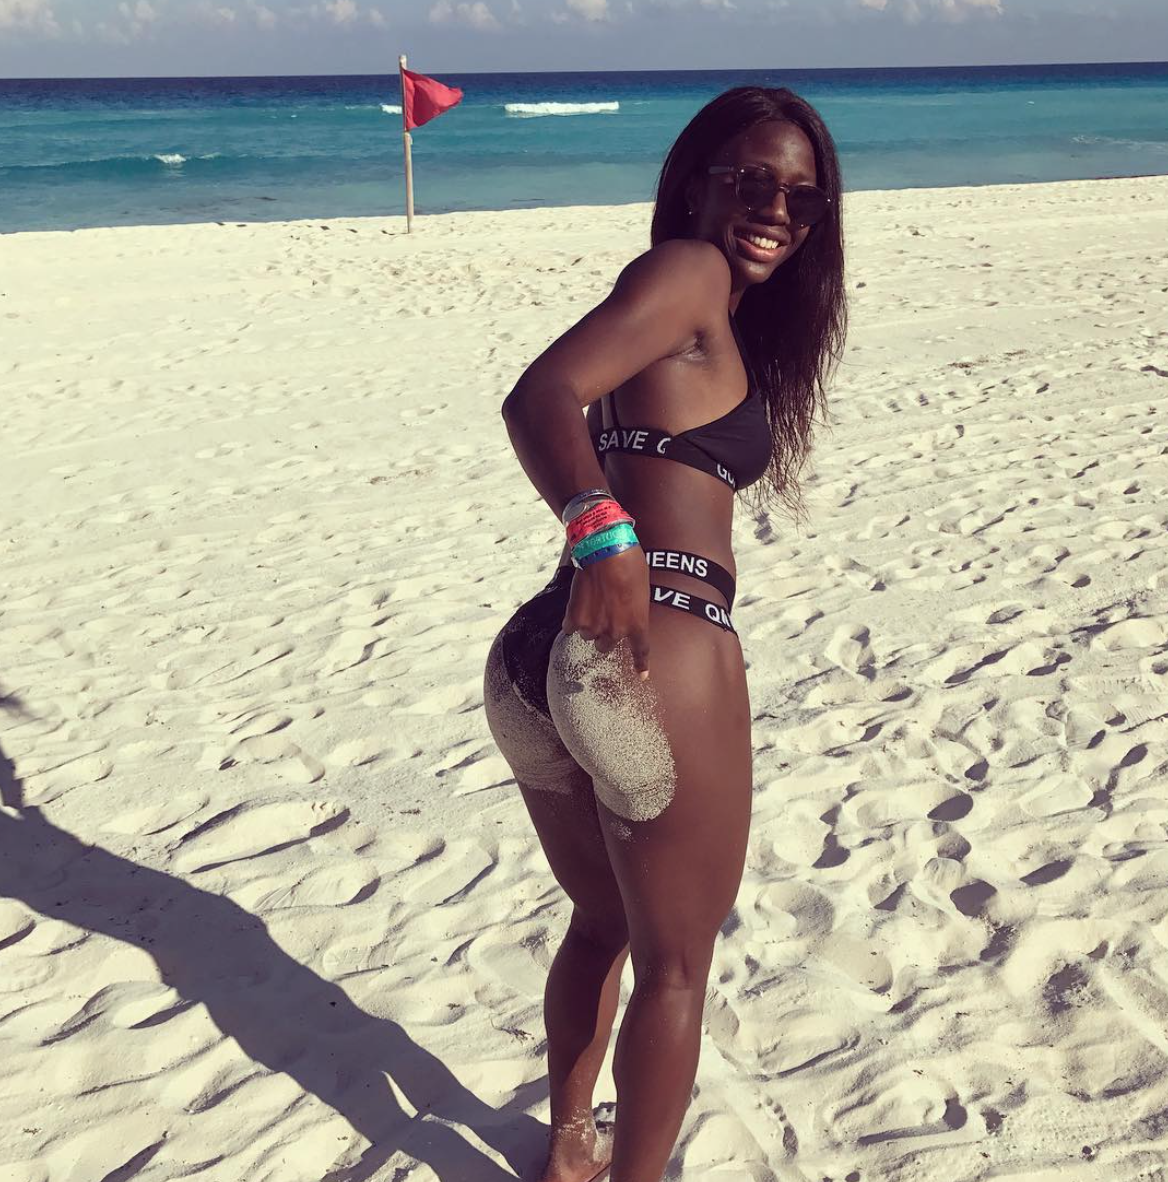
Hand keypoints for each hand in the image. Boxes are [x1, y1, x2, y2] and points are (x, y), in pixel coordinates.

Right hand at [561, 547, 650, 678]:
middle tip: (603, 616)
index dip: (641, 664)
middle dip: (604, 634)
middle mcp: (615, 632)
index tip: (641, 675)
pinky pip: (570, 627)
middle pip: (606, 646)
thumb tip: (625, 611)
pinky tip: (576, 603)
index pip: (640, 650)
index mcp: (637, 624)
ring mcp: (594, 627)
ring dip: (588, 624)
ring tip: (590, 601)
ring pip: (587, 635)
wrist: (606, 551)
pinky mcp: (574, 618)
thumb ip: (634, 609)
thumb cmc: (630, 564)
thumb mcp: (641, 590)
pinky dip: (572, 618)